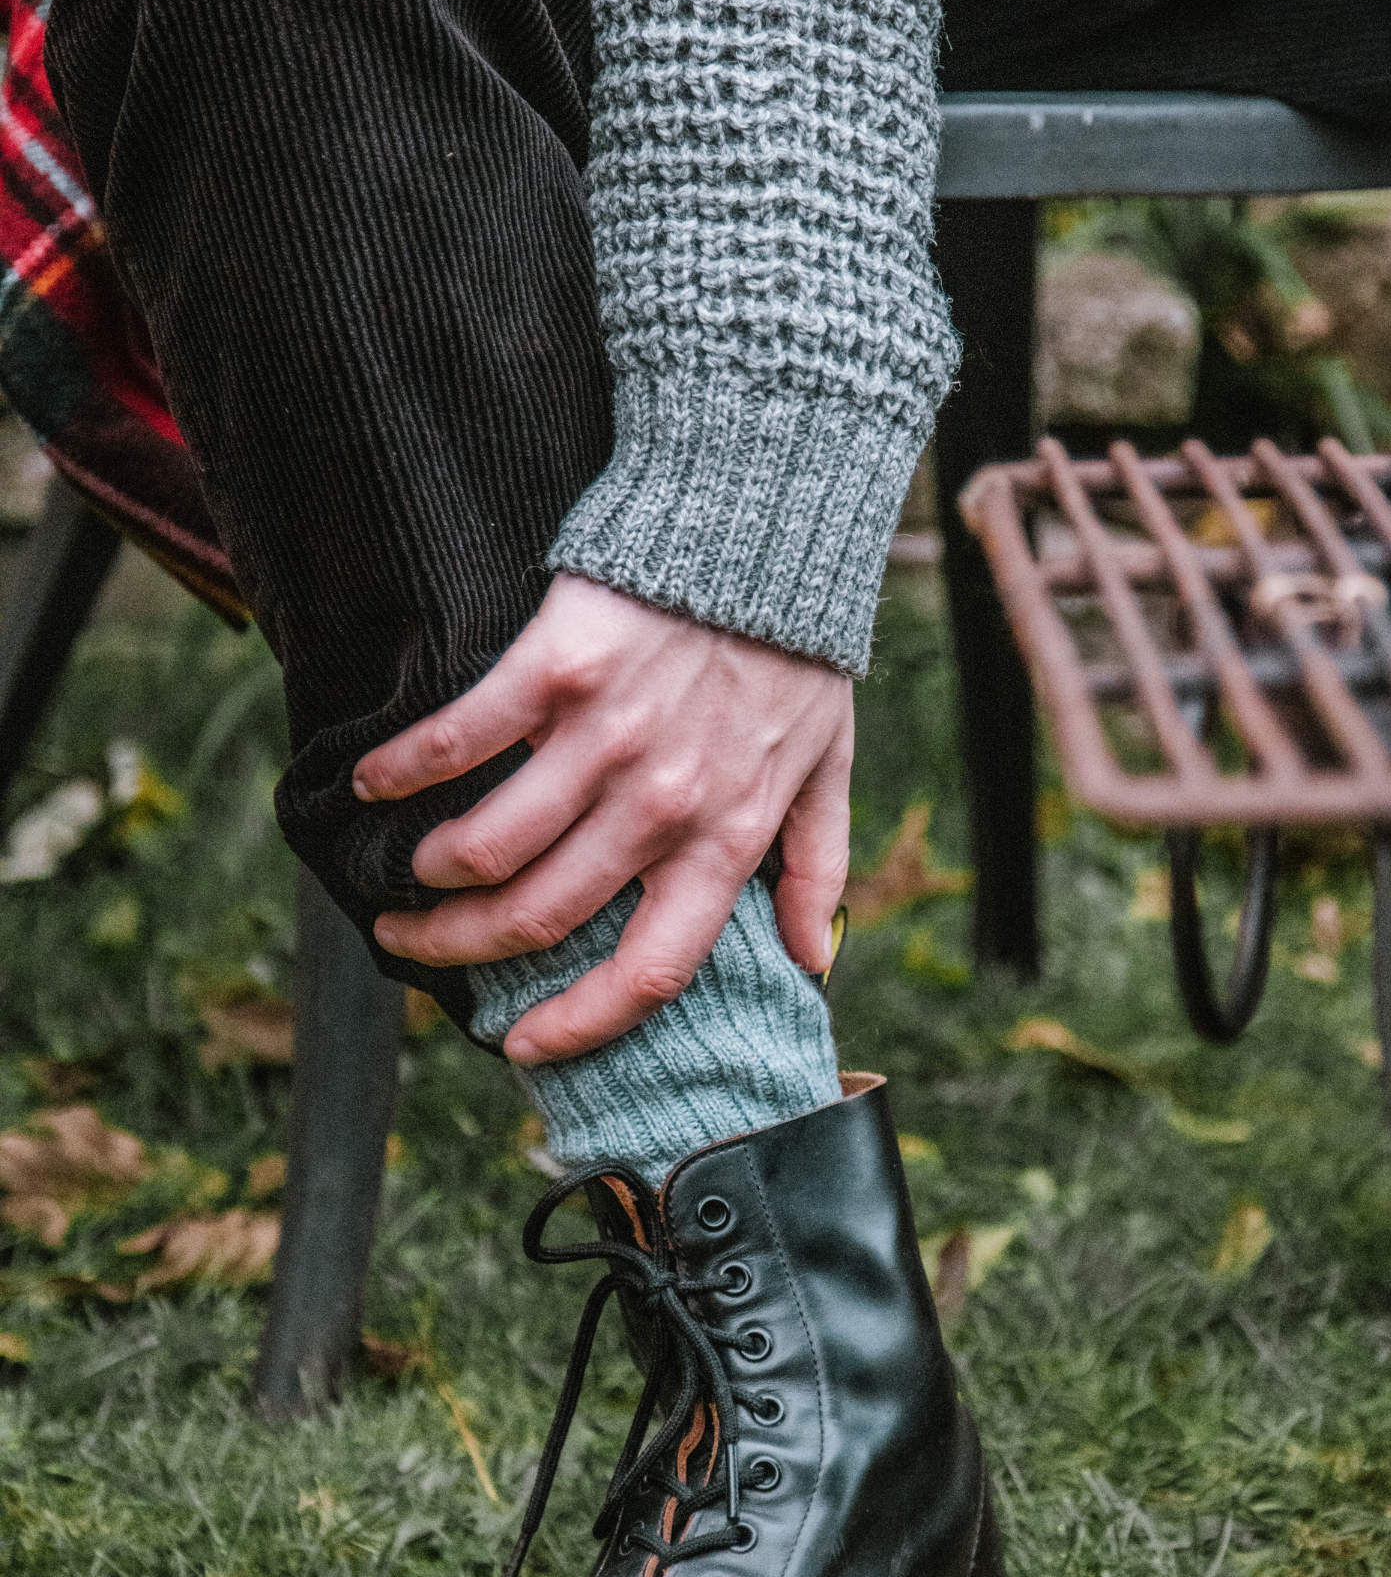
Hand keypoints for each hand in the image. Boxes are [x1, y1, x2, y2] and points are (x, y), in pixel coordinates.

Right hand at [353, 576, 852, 1064]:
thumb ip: (817, 867)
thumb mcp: (828, 768)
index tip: (526, 1043)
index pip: (651, 971)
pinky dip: (402, 773)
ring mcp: (604, 740)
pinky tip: (376, 783)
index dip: (582, 1024)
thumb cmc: (796, 656)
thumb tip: (815, 960)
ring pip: (486, 848)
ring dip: (433, 874)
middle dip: (464, 948)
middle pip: (539, 919)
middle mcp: (661, 805)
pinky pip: (459, 744)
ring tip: (414, 870)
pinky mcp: (554, 670)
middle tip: (420, 940)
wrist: (765, 533)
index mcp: (726, 840)